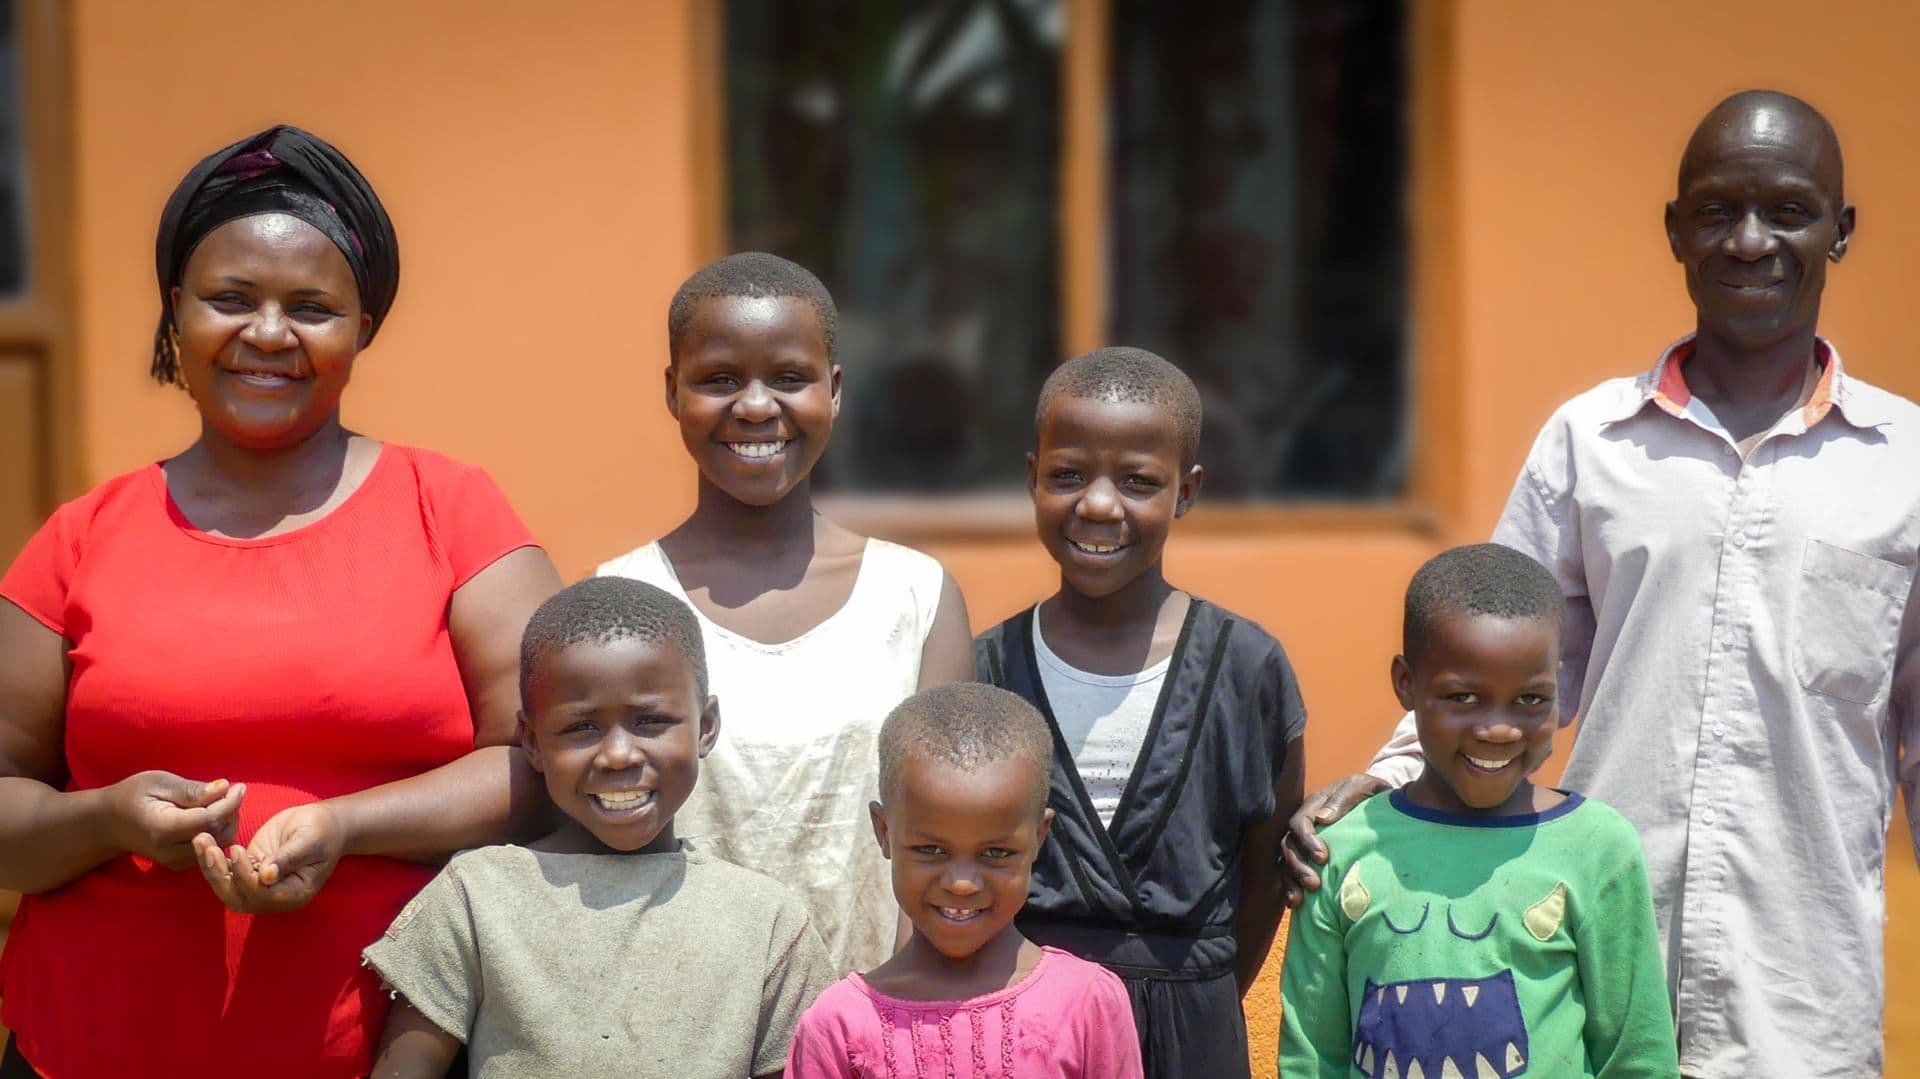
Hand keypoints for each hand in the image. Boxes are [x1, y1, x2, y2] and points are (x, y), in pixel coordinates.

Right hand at [106, 770, 245, 869]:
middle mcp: (170, 851)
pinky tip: (214, 815)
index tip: (239, 786)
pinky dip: (219, 832)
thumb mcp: (159, 783)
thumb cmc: (134, 796)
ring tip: (222, 801)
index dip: (229, 803)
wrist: (111, 823)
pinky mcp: (181, 864)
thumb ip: (192, 790)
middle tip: (232, 791)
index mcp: (163, 829)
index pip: (208, 820)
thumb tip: (224, 788)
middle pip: (218, 835)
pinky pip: (211, 850)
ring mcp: (176, 862)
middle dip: (231, 812)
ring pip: (219, 845)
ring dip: (228, 822)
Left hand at [193, 801, 345, 913]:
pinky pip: (226, 872)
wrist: (325, 822)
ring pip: (227, 887)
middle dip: (218, 875)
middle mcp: (274, 896)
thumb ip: (289, 858)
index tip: (237, 849)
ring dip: (210, 867)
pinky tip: (204, 841)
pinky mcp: (250, 871)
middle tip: (208, 849)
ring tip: (201, 841)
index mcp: (294, 893)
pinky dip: (212, 859)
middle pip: (237, 897)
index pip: (261, 895)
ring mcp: (260, 885)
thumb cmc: (323, 829)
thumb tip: (267, 876)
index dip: (245, 876)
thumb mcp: (310, 839)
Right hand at [1280, 773, 1387, 907]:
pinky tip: (1296, 903)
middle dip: (1298, 866)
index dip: (1306, 840)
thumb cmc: (1372, 794)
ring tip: (1301, 899)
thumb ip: (1345, 797)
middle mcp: (1305, 824)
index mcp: (1315, 805)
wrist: (1382, 804)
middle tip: (1314, 884)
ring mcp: (1304, 841)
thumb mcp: (1363, 786)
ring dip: (1291, 880)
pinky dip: (1291, 887)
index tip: (1323, 857)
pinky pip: (1291, 872)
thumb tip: (1323, 818)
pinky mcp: (1308, 857)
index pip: (1300, 822)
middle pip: (1289, 844)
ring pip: (1286, 861)